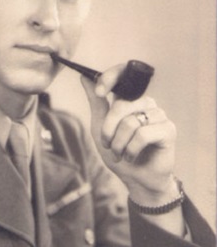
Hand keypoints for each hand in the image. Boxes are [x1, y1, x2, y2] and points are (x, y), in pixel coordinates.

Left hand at [81, 64, 177, 203]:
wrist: (136, 179)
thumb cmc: (118, 152)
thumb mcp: (100, 127)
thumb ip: (96, 102)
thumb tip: (85, 77)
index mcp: (129, 98)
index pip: (124, 73)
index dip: (110, 78)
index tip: (100, 92)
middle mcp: (145, 102)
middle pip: (121, 106)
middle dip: (108, 130)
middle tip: (109, 145)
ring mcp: (158, 114)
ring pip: (130, 122)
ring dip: (119, 143)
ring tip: (121, 153)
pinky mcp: (168, 129)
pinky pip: (143, 135)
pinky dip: (131, 150)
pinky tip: (132, 156)